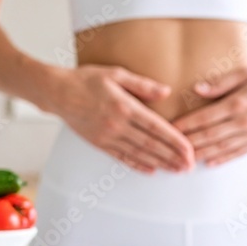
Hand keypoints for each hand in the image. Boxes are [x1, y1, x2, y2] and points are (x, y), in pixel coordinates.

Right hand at [51, 65, 194, 172]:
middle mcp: (117, 125)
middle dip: (172, 157)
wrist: (57, 92)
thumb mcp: (116, 74)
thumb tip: (166, 92)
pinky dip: (137, 165)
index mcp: (125, 107)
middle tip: (189, 167)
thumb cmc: (86, 80)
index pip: (156, 127)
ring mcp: (107, 136)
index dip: (175, 140)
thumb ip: (143, 85)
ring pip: (139, 153)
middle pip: (151, 145)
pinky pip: (121, 157)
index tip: (190, 150)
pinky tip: (151, 170)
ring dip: (160, 163)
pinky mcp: (99, 143)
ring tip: (176, 170)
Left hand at [173, 66, 246, 165]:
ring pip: (221, 148)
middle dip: (188, 143)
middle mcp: (243, 122)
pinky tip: (209, 162)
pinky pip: (237, 153)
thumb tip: (198, 89)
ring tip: (184, 159)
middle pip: (209, 136)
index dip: (185, 125)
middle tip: (171, 149)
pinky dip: (222, 159)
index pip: (204, 117)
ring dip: (201, 154)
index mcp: (237, 103)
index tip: (170, 129)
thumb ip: (221, 82)